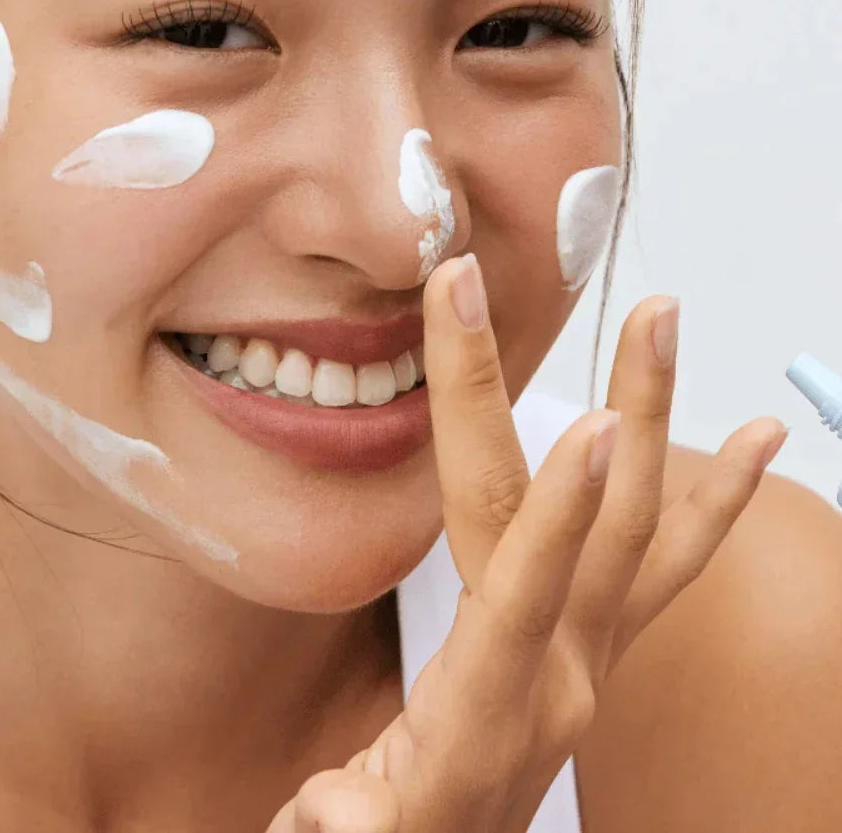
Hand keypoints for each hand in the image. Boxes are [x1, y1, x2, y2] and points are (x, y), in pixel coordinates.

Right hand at [266, 254, 785, 831]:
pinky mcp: (596, 648)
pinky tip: (757, 443)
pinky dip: (714, 502)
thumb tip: (339, 818)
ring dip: (662, 419)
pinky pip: (668, 568)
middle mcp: (558, 677)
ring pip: (642, 526)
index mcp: (483, 712)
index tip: (591, 422)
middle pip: (596, 527)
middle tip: (649, 311)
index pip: (522, 590)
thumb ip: (336, 826)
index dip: (557, 512)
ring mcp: (589, 658)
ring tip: (673, 326)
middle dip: (619, 408)